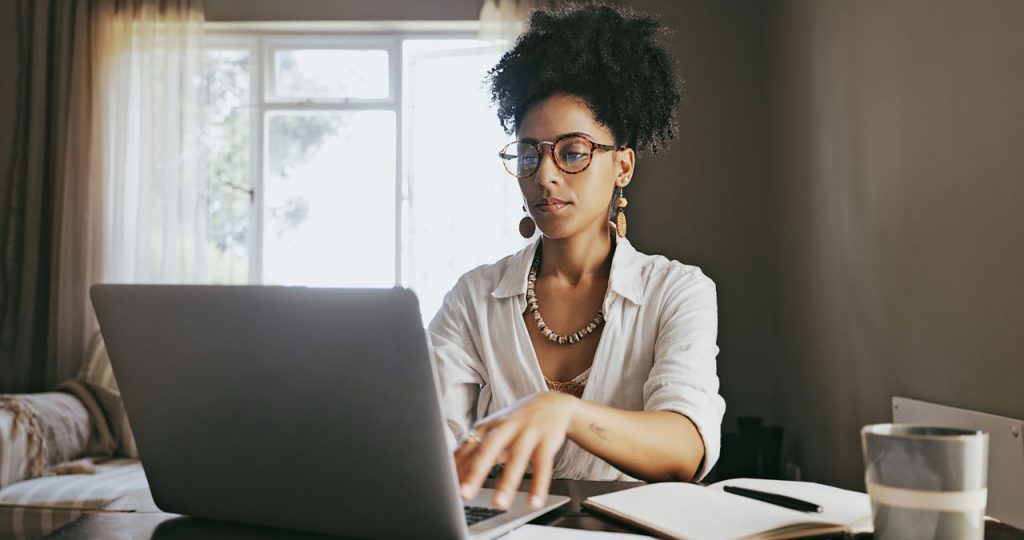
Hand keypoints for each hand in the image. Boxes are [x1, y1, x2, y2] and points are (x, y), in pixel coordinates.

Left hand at [454, 391, 577, 509]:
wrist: (553, 404)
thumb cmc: (517, 422)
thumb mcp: (493, 431)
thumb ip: (475, 450)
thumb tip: (453, 475)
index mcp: (488, 426)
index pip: (468, 448)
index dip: (457, 467)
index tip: (447, 487)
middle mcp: (506, 427)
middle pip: (489, 449)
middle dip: (475, 472)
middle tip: (465, 494)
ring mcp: (527, 432)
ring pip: (517, 458)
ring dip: (507, 482)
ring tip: (499, 504)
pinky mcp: (547, 441)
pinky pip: (543, 466)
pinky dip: (538, 486)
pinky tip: (534, 503)